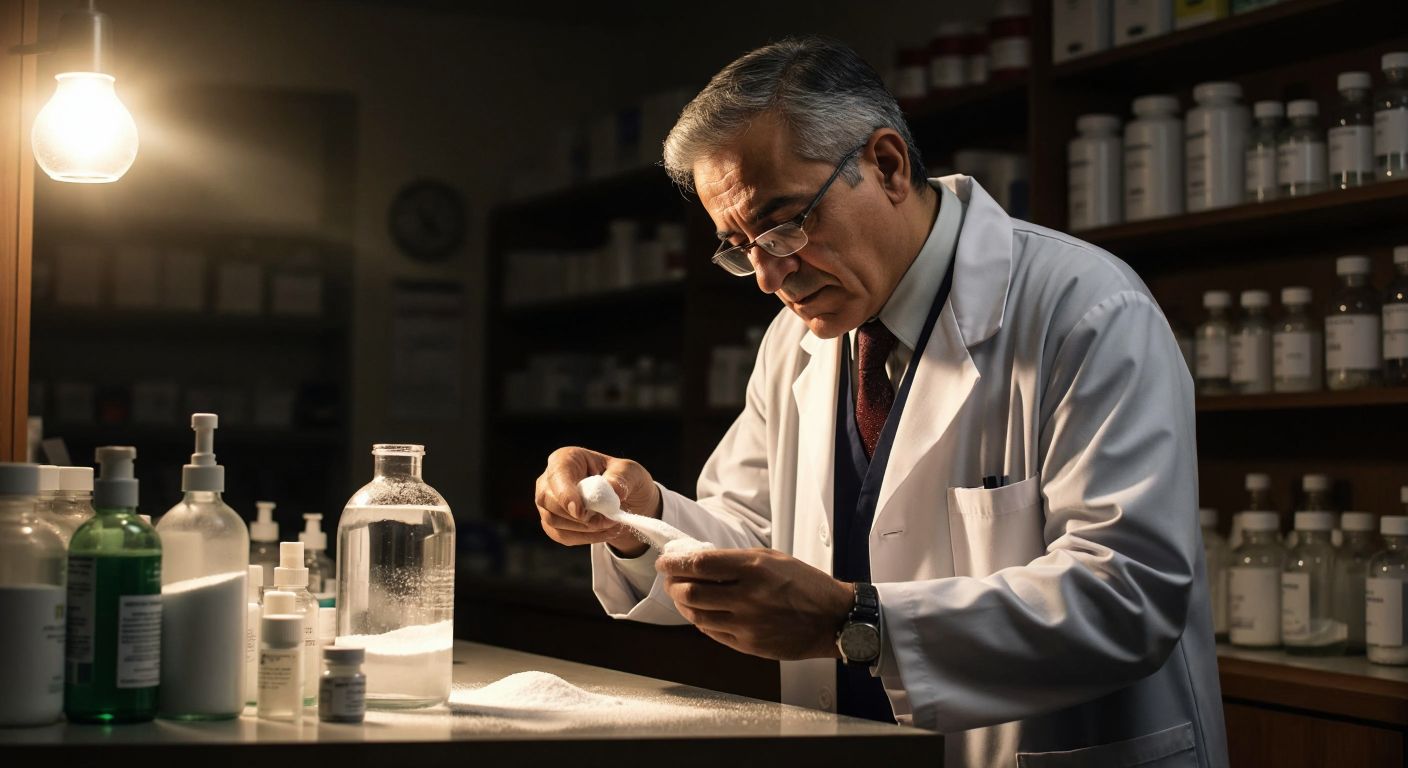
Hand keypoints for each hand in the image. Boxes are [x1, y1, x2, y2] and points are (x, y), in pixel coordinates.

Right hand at [534, 446, 660, 556]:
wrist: (626, 502)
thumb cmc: (623, 480)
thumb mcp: (630, 472)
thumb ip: (621, 477)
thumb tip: (611, 488)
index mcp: (566, 459)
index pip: (557, 474)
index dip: (565, 494)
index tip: (580, 512)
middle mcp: (550, 479)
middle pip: (549, 500)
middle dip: (580, 516)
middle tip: (609, 520)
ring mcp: (548, 503)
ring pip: (554, 521)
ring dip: (585, 528)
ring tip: (611, 524)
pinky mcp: (552, 524)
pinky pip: (562, 535)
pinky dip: (586, 538)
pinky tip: (605, 532)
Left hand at [657, 548, 854, 660]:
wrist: (831, 619)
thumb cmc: (804, 584)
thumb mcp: (772, 558)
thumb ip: (735, 560)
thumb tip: (700, 561)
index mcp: (753, 568)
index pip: (699, 564)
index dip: (674, 562)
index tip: (665, 561)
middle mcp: (747, 596)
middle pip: (690, 592)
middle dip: (672, 584)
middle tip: (670, 578)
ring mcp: (746, 624)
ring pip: (696, 615)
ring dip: (683, 603)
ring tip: (683, 595)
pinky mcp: (748, 645)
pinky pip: (711, 633)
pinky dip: (701, 620)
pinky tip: (703, 612)